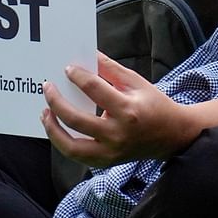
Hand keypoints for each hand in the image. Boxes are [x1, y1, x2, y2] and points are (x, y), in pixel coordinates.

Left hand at [41, 53, 195, 167]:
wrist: (173, 135)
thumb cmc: (154, 105)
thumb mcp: (136, 82)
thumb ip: (110, 69)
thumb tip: (87, 55)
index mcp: (127, 110)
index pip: (95, 90)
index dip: (77, 76)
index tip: (67, 69)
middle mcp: (118, 134)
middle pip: (76, 120)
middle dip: (56, 102)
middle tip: (47, 88)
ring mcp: (111, 152)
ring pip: (72, 147)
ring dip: (53, 129)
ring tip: (44, 113)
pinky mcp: (107, 162)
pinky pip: (78, 156)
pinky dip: (64, 142)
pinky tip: (57, 128)